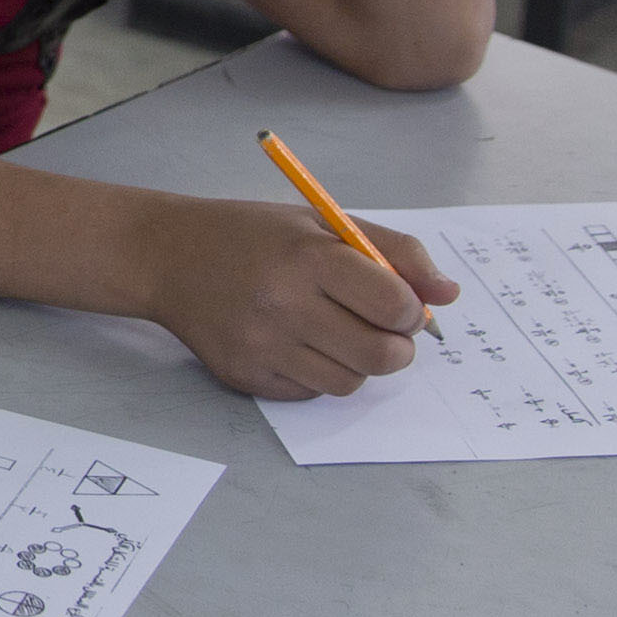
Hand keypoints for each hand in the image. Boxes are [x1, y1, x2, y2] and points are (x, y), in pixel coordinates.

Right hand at [137, 195, 456, 398]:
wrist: (167, 256)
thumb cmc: (253, 235)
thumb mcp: (323, 222)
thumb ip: (394, 253)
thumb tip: (448, 295)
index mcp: (308, 257)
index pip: (393, 304)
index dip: (411, 310)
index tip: (400, 304)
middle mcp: (283, 305)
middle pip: (379, 355)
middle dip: (397, 347)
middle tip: (384, 331)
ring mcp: (261, 346)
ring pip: (348, 383)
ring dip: (358, 364)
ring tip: (337, 334)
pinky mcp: (244, 376)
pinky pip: (309, 393)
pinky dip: (318, 374)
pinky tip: (298, 344)